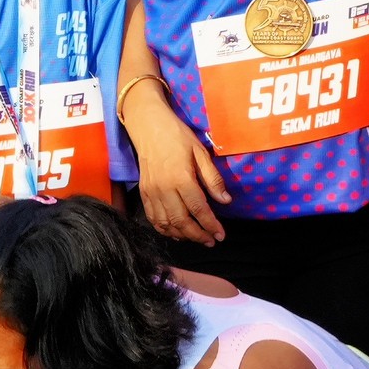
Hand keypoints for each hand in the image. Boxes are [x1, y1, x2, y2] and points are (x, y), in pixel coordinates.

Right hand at [122, 84, 231, 244]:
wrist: (149, 127)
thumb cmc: (178, 136)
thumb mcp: (201, 152)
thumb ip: (212, 178)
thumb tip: (225, 200)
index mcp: (181, 178)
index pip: (198, 209)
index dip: (210, 225)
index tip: (221, 235)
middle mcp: (164, 189)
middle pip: (181, 221)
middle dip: (198, 235)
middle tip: (211, 241)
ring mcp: (151, 193)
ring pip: (166, 224)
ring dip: (182, 236)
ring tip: (197, 239)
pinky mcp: (143, 193)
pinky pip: (153, 219)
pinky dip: (165, 230)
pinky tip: (176, 233)